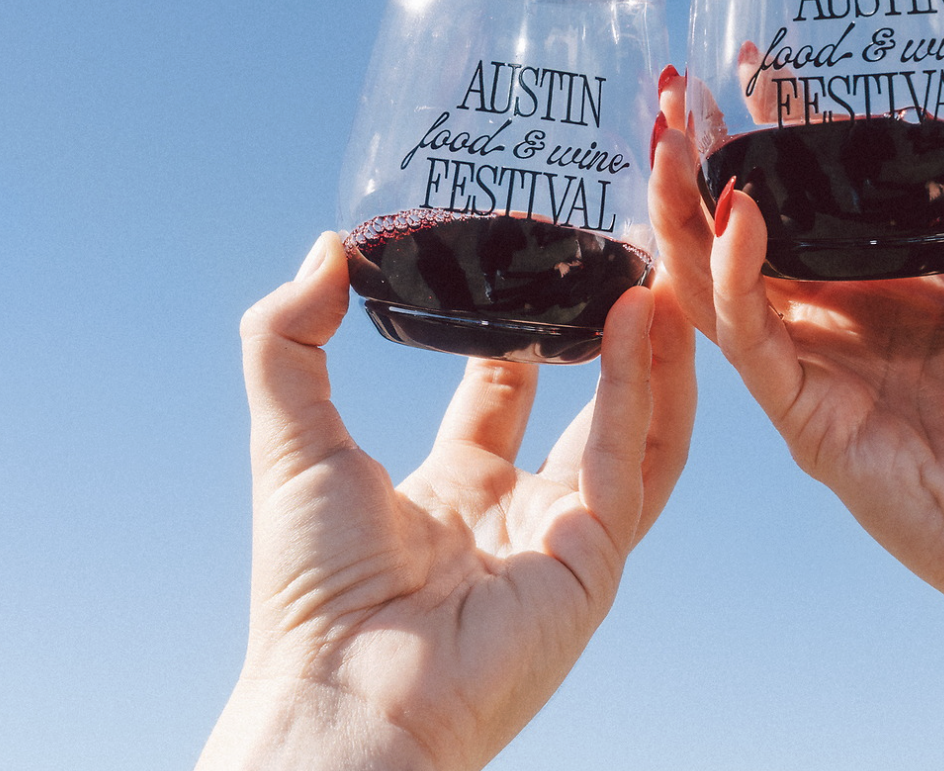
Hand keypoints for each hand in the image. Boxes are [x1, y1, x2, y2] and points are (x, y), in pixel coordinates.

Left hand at [197, 234, 694, 770]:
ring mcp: (563, 535)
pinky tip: (642, 318)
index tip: (535, 257)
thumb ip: (286, 340)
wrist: (349, 694)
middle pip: (584, 403)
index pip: (503, 390)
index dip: (520, 326)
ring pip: (633, 428)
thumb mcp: (291, 441)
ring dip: (650, 353)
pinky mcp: (596, 557)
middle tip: (623, 259)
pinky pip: (635, 461)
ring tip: (657, 273)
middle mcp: (516, 509)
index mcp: (450, 489)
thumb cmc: (312, 591)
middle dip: (608, 334)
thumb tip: (324, 249)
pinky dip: (645, 389)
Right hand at [652, 64, 943, 627]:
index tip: (758, 59)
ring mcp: (818, 366)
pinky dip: (734, 277)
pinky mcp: (806, 415)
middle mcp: (846, 318)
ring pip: (720, 279)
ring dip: (687, 207)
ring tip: (674, 133)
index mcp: (901, 283)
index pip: (820, 193)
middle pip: (748, 228)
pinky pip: (751, 339)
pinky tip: (739, 215)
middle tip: (683, 85)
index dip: (783, 129)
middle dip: (705, 158)